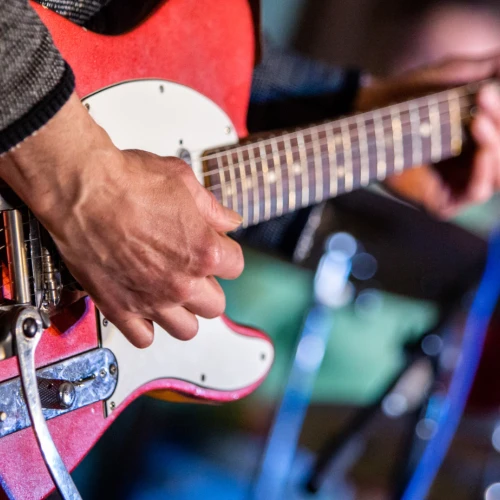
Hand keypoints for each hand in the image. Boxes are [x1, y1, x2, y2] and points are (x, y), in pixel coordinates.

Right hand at [0, 94, 243, 346]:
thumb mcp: (184, 182)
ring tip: (172, 292)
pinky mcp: (120, 309)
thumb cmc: (127, 182)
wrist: (81, 191)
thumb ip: (213, 209)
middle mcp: (181, 283)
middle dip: (208, 286)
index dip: (225, 254)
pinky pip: (143, 337)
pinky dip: (146, 327)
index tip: (214, 248)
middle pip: (215, 304)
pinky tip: (143, 307)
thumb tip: (228, 221)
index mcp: (204, 252)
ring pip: (186, 329)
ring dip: (184, 312)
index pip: (235, 266)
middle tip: (193, 270)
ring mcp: (151, 300)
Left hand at [356, 54, 499, 217]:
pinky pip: (477, 191)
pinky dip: (483, 170)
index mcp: (485, 140)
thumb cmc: (413, 93)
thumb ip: (492, 69)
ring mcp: (461, 184)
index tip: (489, 91)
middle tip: (484, 98)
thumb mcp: (459, 74)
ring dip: (496, 146)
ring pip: (498, 174)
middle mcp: (477, 165)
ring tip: (478, 121)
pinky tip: (479, 149)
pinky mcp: (445, 201)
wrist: (375, 111)